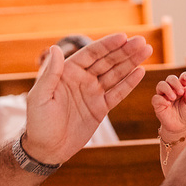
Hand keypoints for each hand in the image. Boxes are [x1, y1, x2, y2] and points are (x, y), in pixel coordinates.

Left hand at [24, 33, 151, 164]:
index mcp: (67, 72)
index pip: (90, 54)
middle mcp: (82, 79)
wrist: (47, 149)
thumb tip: (56, 48)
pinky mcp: (100, 108)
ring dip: (131, 62)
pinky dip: (129, 83)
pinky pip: (117, 93)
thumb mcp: (41, 97)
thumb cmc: (38, 122)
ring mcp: (93, 93)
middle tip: (141, 42)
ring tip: (146, 50)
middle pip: (107, 61)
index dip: (107, 45)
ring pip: (115, 74)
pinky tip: (140, 72)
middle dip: (124, 51)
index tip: (123, 37)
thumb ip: (51, 73)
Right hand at [152, 71, 185, 136]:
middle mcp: (172, 90)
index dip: (185, 76)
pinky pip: (156, 98)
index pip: (182, 78)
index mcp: (182, 88)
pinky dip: (161, 99)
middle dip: (175, 82)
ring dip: (167, 89)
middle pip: (170, 78)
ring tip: (173, 97)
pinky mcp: (158, 104)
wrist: (181, 128)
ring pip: (161, 85)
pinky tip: (168, 104)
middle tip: (181, 92)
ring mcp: (164, 96)